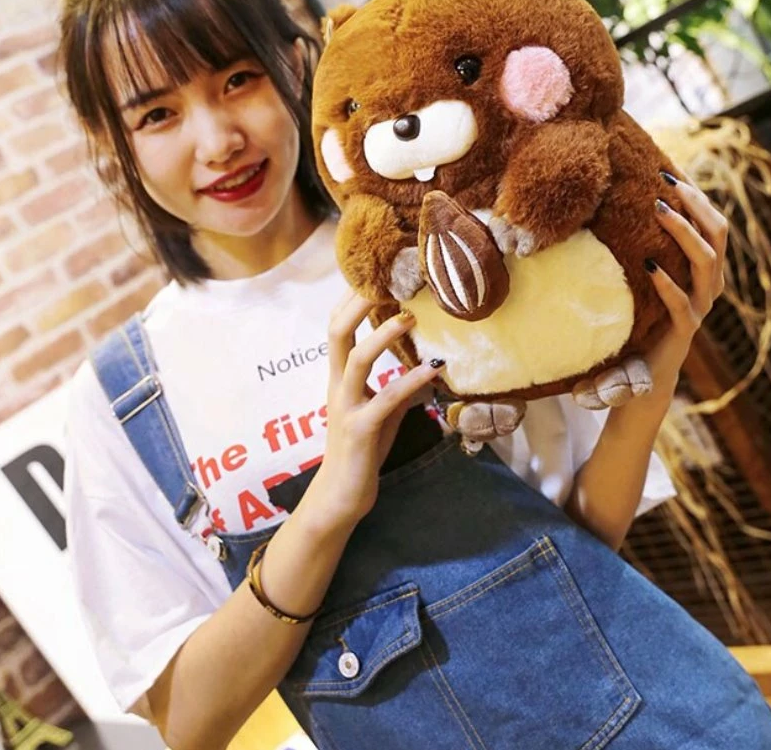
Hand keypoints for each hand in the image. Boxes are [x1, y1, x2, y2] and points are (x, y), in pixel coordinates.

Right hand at [308, 292, 443, 530]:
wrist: (339, 499)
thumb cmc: (362, 452)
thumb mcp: (383, 413)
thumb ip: (400, 388)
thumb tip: (430, 366)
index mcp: (341, 377)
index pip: (339, 326)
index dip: (354, 298)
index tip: (377, 271)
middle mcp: (338, 386)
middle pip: (337, 331)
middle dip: (358, 302)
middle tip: (387, 277)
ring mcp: (346, 407)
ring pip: (356, 359)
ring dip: (383, 335)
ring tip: (409, 316)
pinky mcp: (359, 431)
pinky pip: (385, 400)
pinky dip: (409, 382)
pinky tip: (433, 371)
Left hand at [643, 171, 727, 400]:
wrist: (637, 373)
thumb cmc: (637, 318)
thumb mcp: (641, 277)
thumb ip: (641, 247)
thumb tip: (617, 204)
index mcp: (704, 269)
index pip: (712, 222)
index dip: (697, 195)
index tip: (671, 168)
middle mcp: (709, 285)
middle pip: (719, 234)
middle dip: (696, 204)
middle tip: (668, 183)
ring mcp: (699, 308)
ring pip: (707, 263)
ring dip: (684, 233)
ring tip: (659, 210)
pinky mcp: (682, 330)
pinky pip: (682, 303)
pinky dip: (667, 283)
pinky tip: (648, 266)